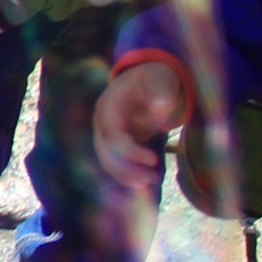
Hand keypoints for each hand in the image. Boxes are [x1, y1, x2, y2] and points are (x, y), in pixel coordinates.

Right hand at [93, 60, 189, 193]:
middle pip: (106, 153)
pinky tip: (145, 182)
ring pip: (108, 162)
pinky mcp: (114, 144)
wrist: (146, 80)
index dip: (130, 151)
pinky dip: (128, 174)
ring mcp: (105, 134)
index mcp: (108, 106)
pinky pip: (115, 163)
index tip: (154, 159)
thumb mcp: (160, 79)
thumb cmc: (154, 79)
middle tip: (152, 179)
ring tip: (151, 182)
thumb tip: (159, 106)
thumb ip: (160, 91)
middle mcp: (101, 122)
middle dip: (127, 170)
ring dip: (127, 176)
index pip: (113, 135)